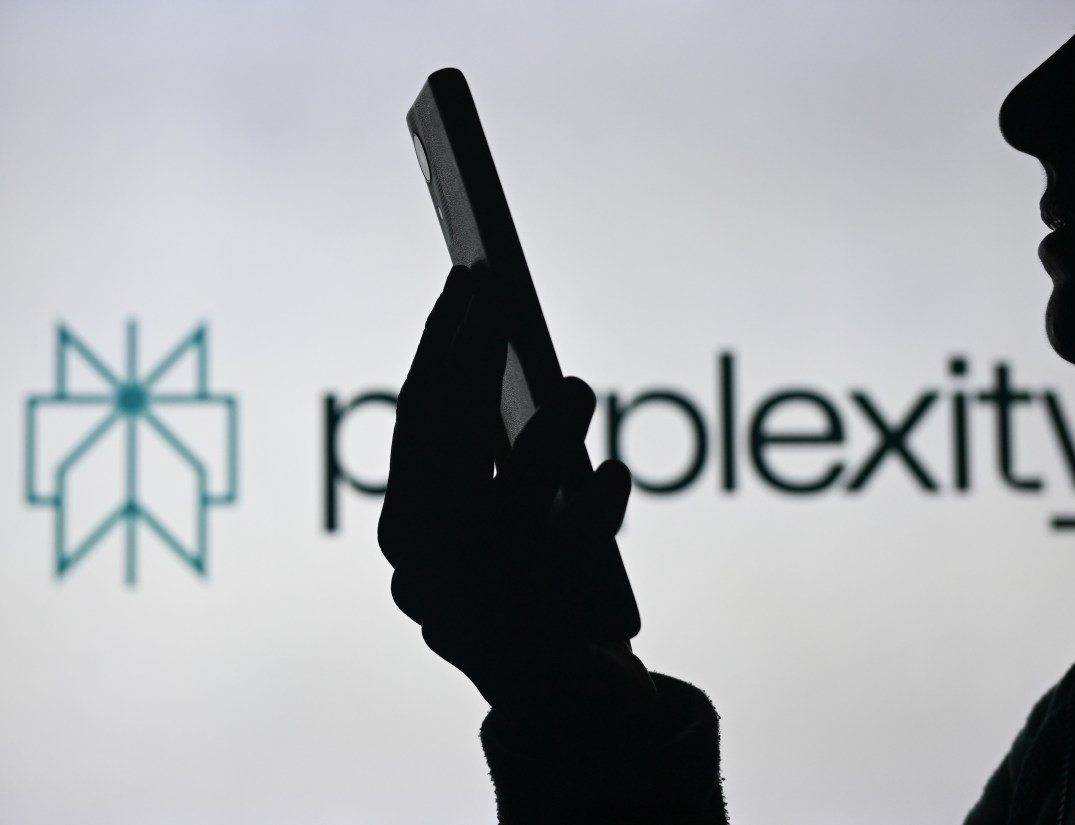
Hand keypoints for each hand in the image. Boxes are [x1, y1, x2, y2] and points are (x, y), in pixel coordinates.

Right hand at [378, 264, 654, 728]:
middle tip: (505, 297)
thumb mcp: (499, 513)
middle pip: (444, 446)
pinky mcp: (536, 639)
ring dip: (543, 436)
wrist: (563, 701)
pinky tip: (614, 472)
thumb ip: (492, 449)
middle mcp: (423, 570)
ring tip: (578, 386)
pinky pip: (571, 563)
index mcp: (407, 533)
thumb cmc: (532, 585)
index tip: (470, 280)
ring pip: (505, 504)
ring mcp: (475, 605)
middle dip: (471, 362)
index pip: (419, 421)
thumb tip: (505, 351)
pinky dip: (594, 513)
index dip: (443, 345)